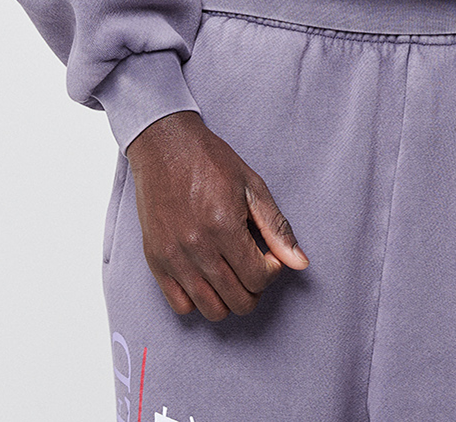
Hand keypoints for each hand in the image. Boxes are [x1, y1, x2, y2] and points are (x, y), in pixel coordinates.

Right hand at [125, 110, 308, 319]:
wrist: (165, 145)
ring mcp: (173, 257)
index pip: (258, 279)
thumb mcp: (252, 185)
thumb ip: (277, 227)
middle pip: (238, 301)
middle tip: (252, 264)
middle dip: (254, 288)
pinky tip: (206, 275)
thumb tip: (300, 263)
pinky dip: (197, 300)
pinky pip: (180, 306)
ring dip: (228, 297)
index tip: (267, 254)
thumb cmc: (210, 161)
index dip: (271, 271)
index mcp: (224, 226)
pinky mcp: (155, 261)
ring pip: (211, 310)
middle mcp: (197, 247)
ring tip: (231, 271)